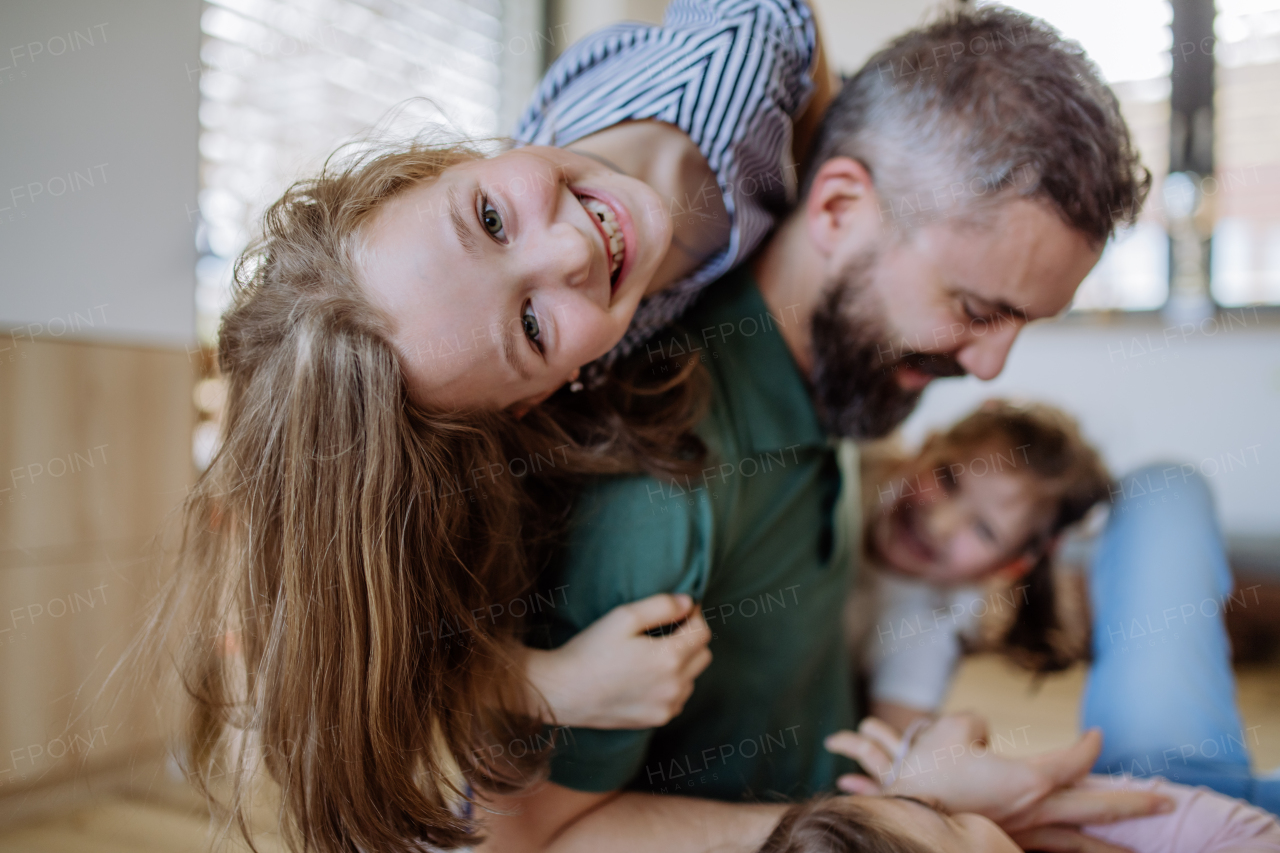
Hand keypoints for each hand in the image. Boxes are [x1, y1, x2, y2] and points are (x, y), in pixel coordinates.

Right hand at [526, 594, 711, 728]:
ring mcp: (667, 706)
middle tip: (667, 630)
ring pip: (693, 678)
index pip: (702, 632)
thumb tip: (688, 602)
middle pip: (703, 655)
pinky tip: (649, 676)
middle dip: (691, 639)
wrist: (563, 691)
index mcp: (669, 658)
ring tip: (654, 654)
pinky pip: (679, 698)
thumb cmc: (591, 650)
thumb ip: (661, 606)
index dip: (694, 616)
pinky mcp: (657, 719)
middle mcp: (675, 686)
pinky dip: (673, 684)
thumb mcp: (623, 617)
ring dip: (684, 663)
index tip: (680, 610)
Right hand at [825, 714, 1170, 826]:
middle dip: (1134, 805)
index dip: (1090, 747)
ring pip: (1078, 842)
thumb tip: (985, 733)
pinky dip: (1071, 852)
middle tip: (1168, 801)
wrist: (905, 813)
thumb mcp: (954, 730)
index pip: (1074, 761)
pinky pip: (1050, 849)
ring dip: (1111, 845)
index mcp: (1027, 778)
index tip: (1098, 736)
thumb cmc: (927, 771)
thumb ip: (978, 723)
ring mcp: (1021, 832)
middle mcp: (1033, 810)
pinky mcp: (1006, 842)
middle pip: (1095, 807)